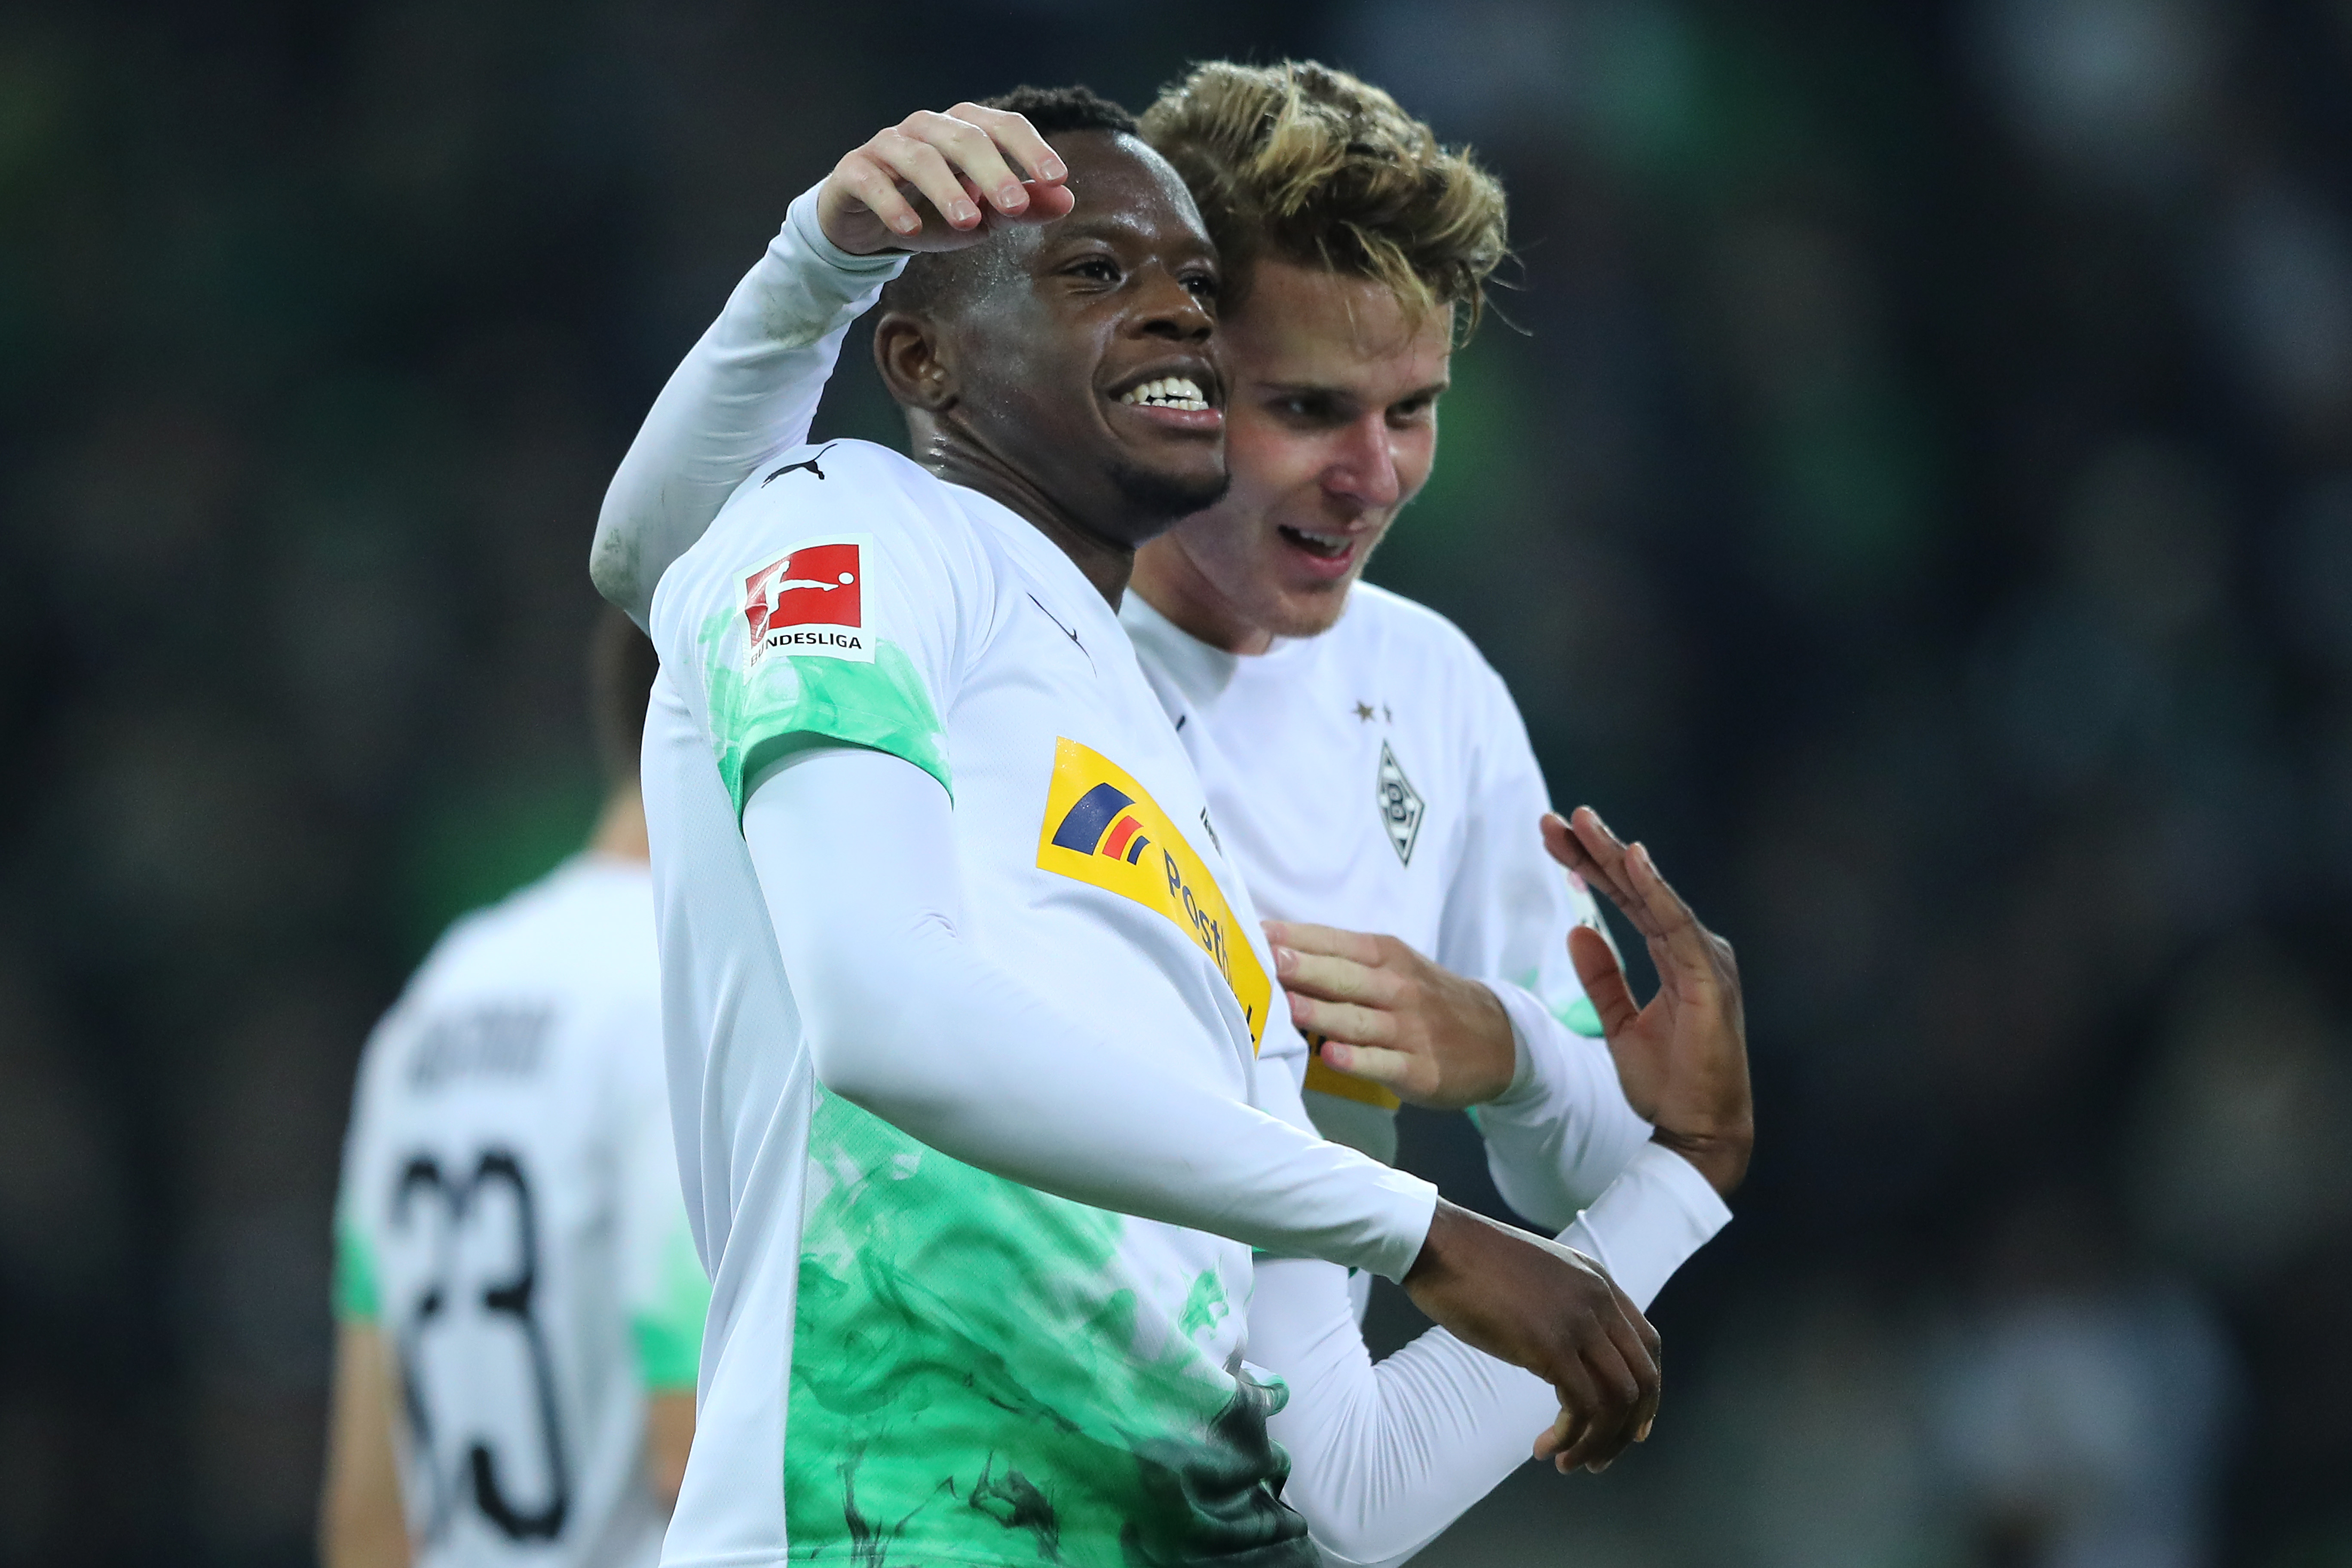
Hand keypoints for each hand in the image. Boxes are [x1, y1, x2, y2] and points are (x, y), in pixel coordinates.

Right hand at [817, 102, 1076, 255]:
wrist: (867, 224)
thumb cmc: (931, 212)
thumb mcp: (982, 215)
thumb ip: (1021, 208)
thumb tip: (1066, 200)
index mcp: (962, 130)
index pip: (1001, 126)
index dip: (1030, 148)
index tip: (1058, 177)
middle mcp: (925, 128)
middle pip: (963, 137)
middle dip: (992, 170)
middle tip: (1014, 204)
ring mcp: (886, 146)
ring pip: (918, 156)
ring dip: (945, 188)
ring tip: (967, 223)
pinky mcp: (853, 170)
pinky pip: (871, 180)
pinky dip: (891, 203)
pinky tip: (909, 230)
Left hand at [1265, 921, 1515, 1109]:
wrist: (1497, 1038)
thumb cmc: (1427, 998)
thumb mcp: (1396, 966)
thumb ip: (1344, 959)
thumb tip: (1278, 948)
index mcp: (1388, 956)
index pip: (1337, 942)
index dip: (1297, 938)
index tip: (1256, 934)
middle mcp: (1398, 988)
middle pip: (1345, 977)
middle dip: (1305, 969)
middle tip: (1267, 962)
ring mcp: (1410, 1030)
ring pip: (1359, 1020)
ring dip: (1322, 1013)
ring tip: (1288, 1006)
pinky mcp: (1420, 1069)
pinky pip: (1383, 1063)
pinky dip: (1357, 1060)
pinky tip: (1331, 1055)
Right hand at [1402, 1199, 1661, 1472]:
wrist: (1437, 1243)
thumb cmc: (1470, 1261)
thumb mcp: (1537, 1276)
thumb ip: (1563, 1304)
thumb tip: (1564, 1351)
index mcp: (1598, 1281)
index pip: (1648, 1346)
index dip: (1647, 1395)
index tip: (1631, 1427)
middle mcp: (1598, 1300)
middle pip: (1642, 1380)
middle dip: (1626, 1430)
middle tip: (1599, 1457)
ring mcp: (1577, 1322)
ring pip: (1617, 1400)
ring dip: (1598, 1442)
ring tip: (1569, 1462)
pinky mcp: (1550, 1345)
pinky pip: (1582, 1407)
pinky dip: (1571, 1437)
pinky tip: (1546, 1448)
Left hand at [1542, 808, 1752, 1195]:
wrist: (1698, 1128)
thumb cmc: (1668, 1080)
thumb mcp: (1621, 1023)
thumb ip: (1602, 977)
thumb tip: (1577, 930)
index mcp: (1674, 956)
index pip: (1627, 900)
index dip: (1591, 867)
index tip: (1555, 838)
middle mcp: (1693, 949)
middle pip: (1638, 888)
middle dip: (1597, 850)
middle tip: (1559, 817)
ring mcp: (1704, 960)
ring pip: (1654, 896)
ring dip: (1618, 857)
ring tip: (1584, 824)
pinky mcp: (1707, 979)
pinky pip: (1675, 925)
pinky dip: (1654, 890)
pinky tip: (1631, 861)